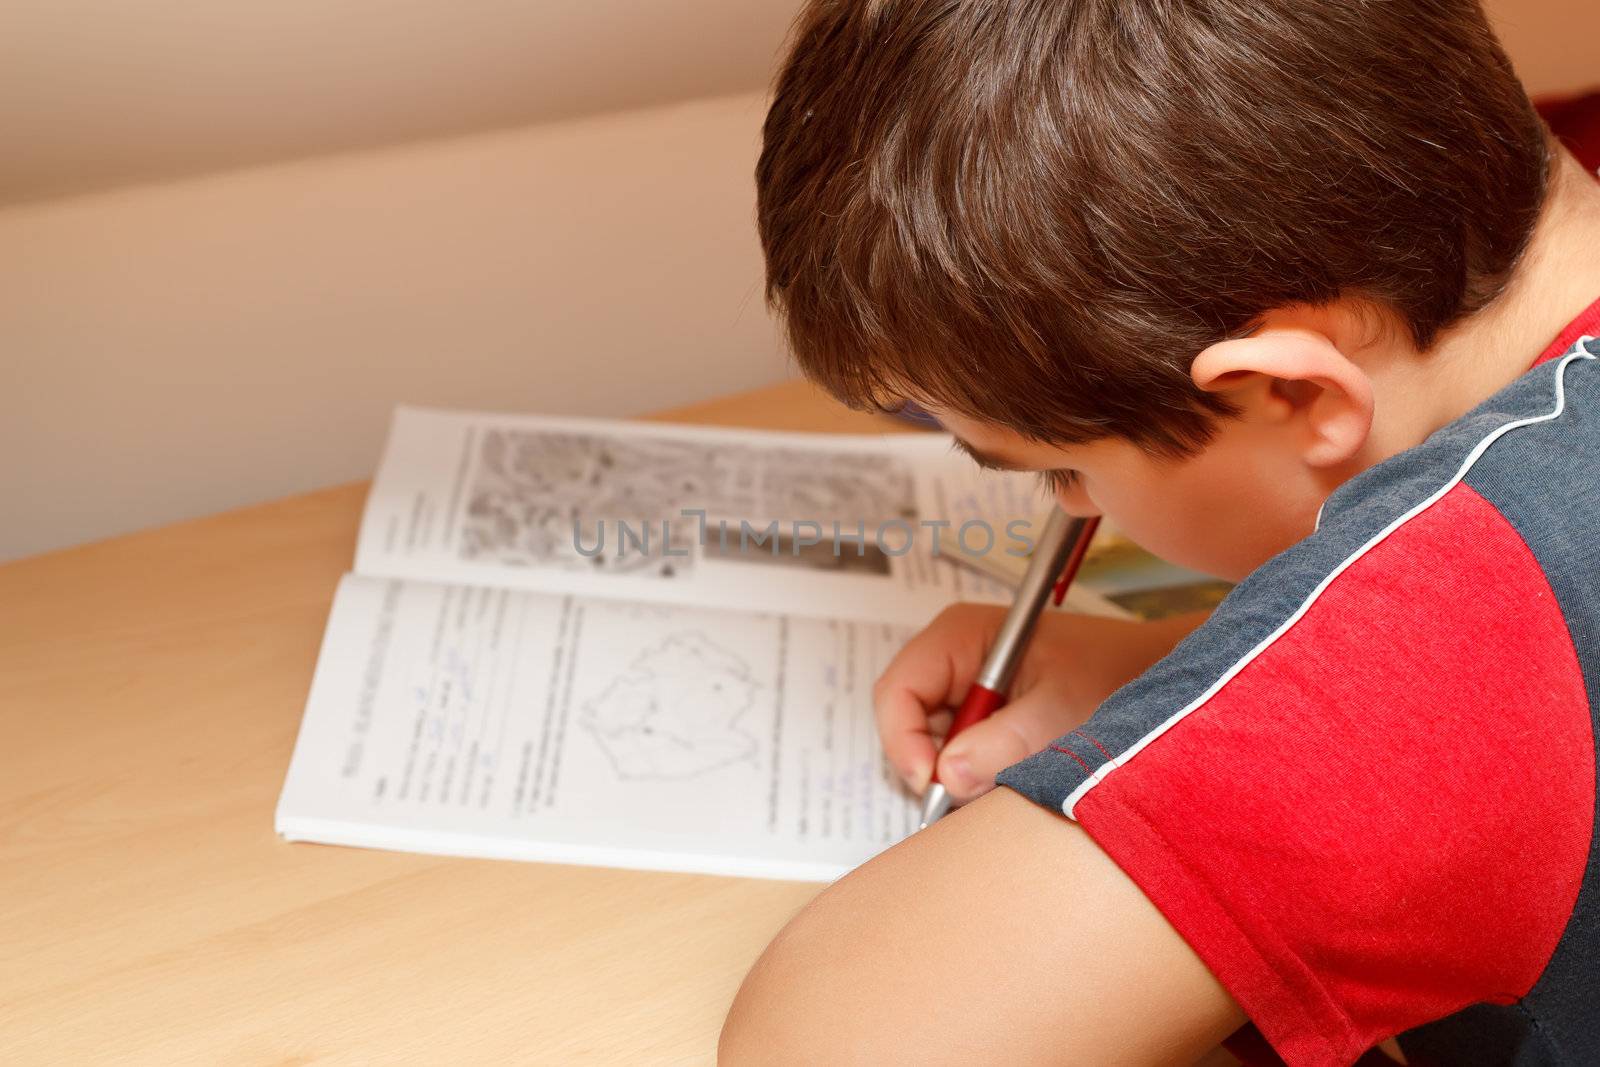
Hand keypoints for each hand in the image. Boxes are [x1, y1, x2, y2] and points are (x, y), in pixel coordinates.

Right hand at [873, 604, 1208, 802]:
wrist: (1162, 678)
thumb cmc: (1118, 674)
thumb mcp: (1061, 710)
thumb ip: (1004, 742)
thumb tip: (946, 777)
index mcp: (962, 635)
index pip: (898, 690)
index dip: (903, 740)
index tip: (930, 784)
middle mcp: (956, 658)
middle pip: (906, 721)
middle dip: (931, 764)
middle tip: (970, 796)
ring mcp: (969, 689)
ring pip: (932, 745)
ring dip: (958, 774)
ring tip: (1007, 779)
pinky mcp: (986, 716)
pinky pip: (959, 755)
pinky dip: (978, 777)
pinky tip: (1014, 776)